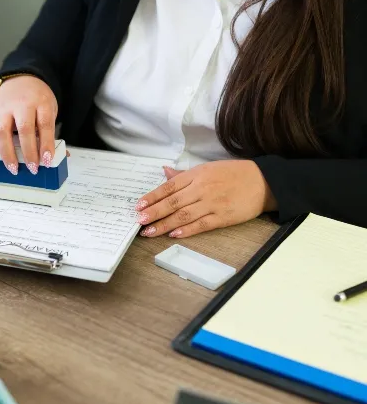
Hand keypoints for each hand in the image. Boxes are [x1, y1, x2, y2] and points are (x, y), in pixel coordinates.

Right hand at [0, 75, 57, 174]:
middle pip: (24, 128)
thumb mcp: (48, 109)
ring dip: (7, 153)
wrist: (18, 79)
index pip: (44, 124)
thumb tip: (59, 158)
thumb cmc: (35, 99)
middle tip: (33, 168)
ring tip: (13, 169)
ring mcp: (3, 111)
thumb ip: (50, 132)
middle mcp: (21, 105)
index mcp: (40, 103)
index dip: (46, 144)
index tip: (47, 160)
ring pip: (2, 132)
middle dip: (28, 151)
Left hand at [135, 160, 276, 238]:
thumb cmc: (234, 174)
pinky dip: (187, 230)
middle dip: (154, 213)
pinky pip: (201, 224)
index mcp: (196, 175)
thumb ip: (184, 175)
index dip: (152, 197)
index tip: (138, 206)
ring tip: (150, 232)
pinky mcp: (223, 216)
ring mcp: (212, 203)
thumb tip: (164, 172)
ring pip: (183, 215)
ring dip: (164, 224)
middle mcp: (202, 188)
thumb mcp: (207, 168)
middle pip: (173, 202)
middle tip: (139, 221)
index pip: (168, 187)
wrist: (263, 181)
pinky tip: (174, 234)